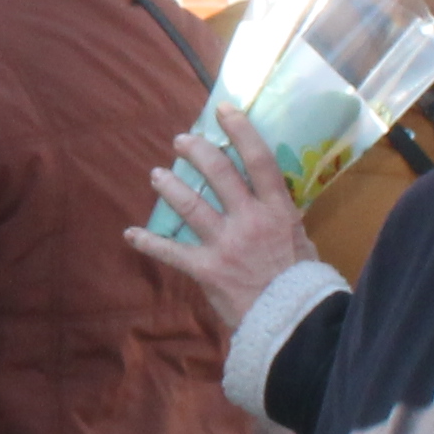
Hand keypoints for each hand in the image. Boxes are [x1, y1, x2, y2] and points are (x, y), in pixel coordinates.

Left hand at [126, 101, 318, 335]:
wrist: (294, 322)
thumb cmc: (302, 284)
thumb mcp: (302, 242)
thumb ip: (283, 220)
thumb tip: (274, 203)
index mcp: (278, 210)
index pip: (259, 160)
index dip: (240, 131)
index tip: (224, 110)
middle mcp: (250, 220)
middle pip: (220, 173)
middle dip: (197, 151)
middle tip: (181, 141)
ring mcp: (226, 243)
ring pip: (191, 205)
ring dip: (171, 186)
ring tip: (157, 174)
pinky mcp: (207, 269)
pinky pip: (172, 252)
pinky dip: (148, 243)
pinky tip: (130, 234)